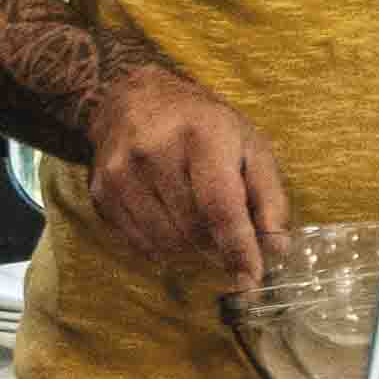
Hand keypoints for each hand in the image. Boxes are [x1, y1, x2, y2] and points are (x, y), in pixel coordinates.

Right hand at [58, 69, 291, 288]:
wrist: (134, 99)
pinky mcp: (101, 192)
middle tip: (228, 238)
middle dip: (217, 246)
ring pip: (165, 243)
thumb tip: (277, 249)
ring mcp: (122, 173)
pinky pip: (139, 243)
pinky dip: (163, 245)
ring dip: (190, 249)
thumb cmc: (203, 126)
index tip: (250, 280)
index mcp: (202, 136)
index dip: (238, 249)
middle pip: (194, 230)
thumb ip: (269, 197)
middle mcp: (156, 152)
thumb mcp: (249, 146)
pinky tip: (171, 220)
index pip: (221, 207)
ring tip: (199, 224)